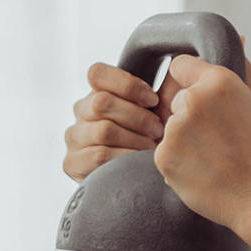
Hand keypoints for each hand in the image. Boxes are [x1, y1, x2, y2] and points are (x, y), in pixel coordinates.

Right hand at [63, 62, 165, 182]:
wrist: (139, 181)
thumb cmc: (151, 141)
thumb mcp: (152, 114)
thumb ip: (152, 95)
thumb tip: (179, 70)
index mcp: (97, 93)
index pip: (97, 74)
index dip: (128, 85)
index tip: (153, 100)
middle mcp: (80, 112)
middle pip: (102, 102)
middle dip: (137, 117)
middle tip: (158, 129)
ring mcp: (74, 137)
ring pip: (104, 130)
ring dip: (135, 139)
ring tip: (152, 148)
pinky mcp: (71, 163)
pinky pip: (100, 155)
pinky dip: (126, 157)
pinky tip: (139, 162)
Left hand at [152, 37, 250, 239]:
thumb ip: (241, 68)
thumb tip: (236, 37)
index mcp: (219, 81)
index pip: (179, 66)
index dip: (190, 84)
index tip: (206, 106)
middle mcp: (193, 100)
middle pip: (172, 99)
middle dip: (187, 116)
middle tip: (218, 140)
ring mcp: (175, 129)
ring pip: (168, 127)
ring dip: (183, 141)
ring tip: (214, 159)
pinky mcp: (163, 157)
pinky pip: (163, 153)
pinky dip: (178, 164)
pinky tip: (204, 173)